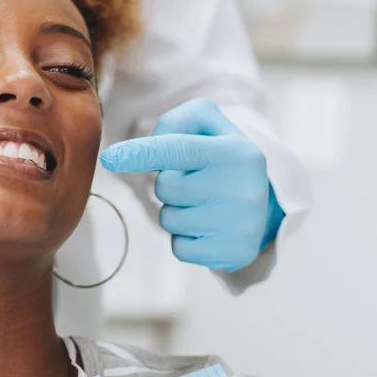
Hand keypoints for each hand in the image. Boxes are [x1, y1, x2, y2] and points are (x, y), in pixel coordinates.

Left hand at [99, 98, 283, 272]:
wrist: (264, 204)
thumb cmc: (221, 159)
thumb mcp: (208, 127)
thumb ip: (176, 122)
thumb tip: (148, 148)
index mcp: (237, 152)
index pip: (181, 150)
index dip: (143, 153)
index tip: (111, 158)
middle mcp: (245, 188)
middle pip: (167, 187)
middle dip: (168, 184)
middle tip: (193, 181)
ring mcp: (244, 225)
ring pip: (170, 219)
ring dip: (175, 211)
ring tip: (201, 204)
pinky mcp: (236, 253)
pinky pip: (180, 248)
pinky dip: (184, 237)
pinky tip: (206, 227)